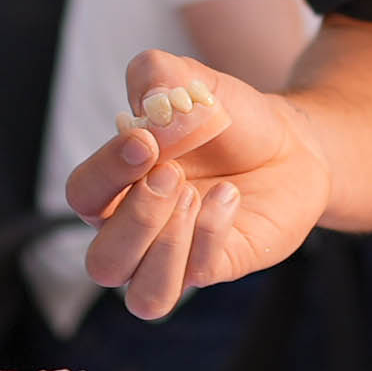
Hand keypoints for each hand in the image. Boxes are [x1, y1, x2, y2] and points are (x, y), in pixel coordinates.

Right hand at [64, 52, 334, 318]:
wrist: (288, 143)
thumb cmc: (227, 118)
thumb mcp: (190, 81)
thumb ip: (155, 75)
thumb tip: (145, 102)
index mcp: (117, 187)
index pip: (83, 195)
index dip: (106, 171)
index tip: (145, 140)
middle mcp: (138, 232)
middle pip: (103, 263)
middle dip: (137, 218)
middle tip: (174, 174)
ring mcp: (177, 258)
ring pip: (141, 295)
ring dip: (164, 246)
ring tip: (194, 196)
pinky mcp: (217, 267)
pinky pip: (197, 276)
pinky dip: (210, 235)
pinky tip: (229, 198)